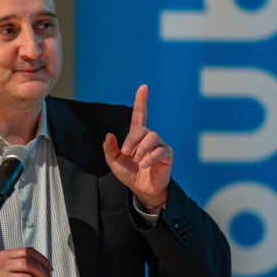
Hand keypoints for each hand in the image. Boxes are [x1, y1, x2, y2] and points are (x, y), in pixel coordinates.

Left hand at [102, 84, 172, 207]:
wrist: (141, 189)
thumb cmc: (129, 173)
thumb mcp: (114, 162)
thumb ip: (110, 149)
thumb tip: (109, 134)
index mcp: (136, 136)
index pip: (139, 114)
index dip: (141, 101)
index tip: (143, 87)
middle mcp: (149, 137)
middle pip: (141, 129)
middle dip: (131, 140)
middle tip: (125, 153)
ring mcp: (159, 144)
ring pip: (151, 137)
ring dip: (140, 148)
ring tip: (136, 160)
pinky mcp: (167, 155)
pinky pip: (160, 150)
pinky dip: (149, 157)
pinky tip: (143, 164)